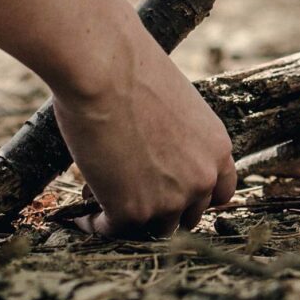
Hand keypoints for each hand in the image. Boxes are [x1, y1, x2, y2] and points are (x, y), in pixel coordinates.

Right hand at [47, 43, 235, 236]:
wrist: (103, 69)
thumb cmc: (130, 71)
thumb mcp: (172, 105)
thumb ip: (175, 137)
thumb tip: (154, 155)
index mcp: (217, 148)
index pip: (220, 192)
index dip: (196, 197)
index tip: (174, 194)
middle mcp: (201, 179)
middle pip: (187, 216)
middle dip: (161, 210)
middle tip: (129, 194)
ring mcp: (169, 200)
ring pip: (151, 228)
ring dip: (127, 218)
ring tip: (99, 197)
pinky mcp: (132, 212)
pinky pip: (111, 231)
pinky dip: (93, 224)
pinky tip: (78, 215)